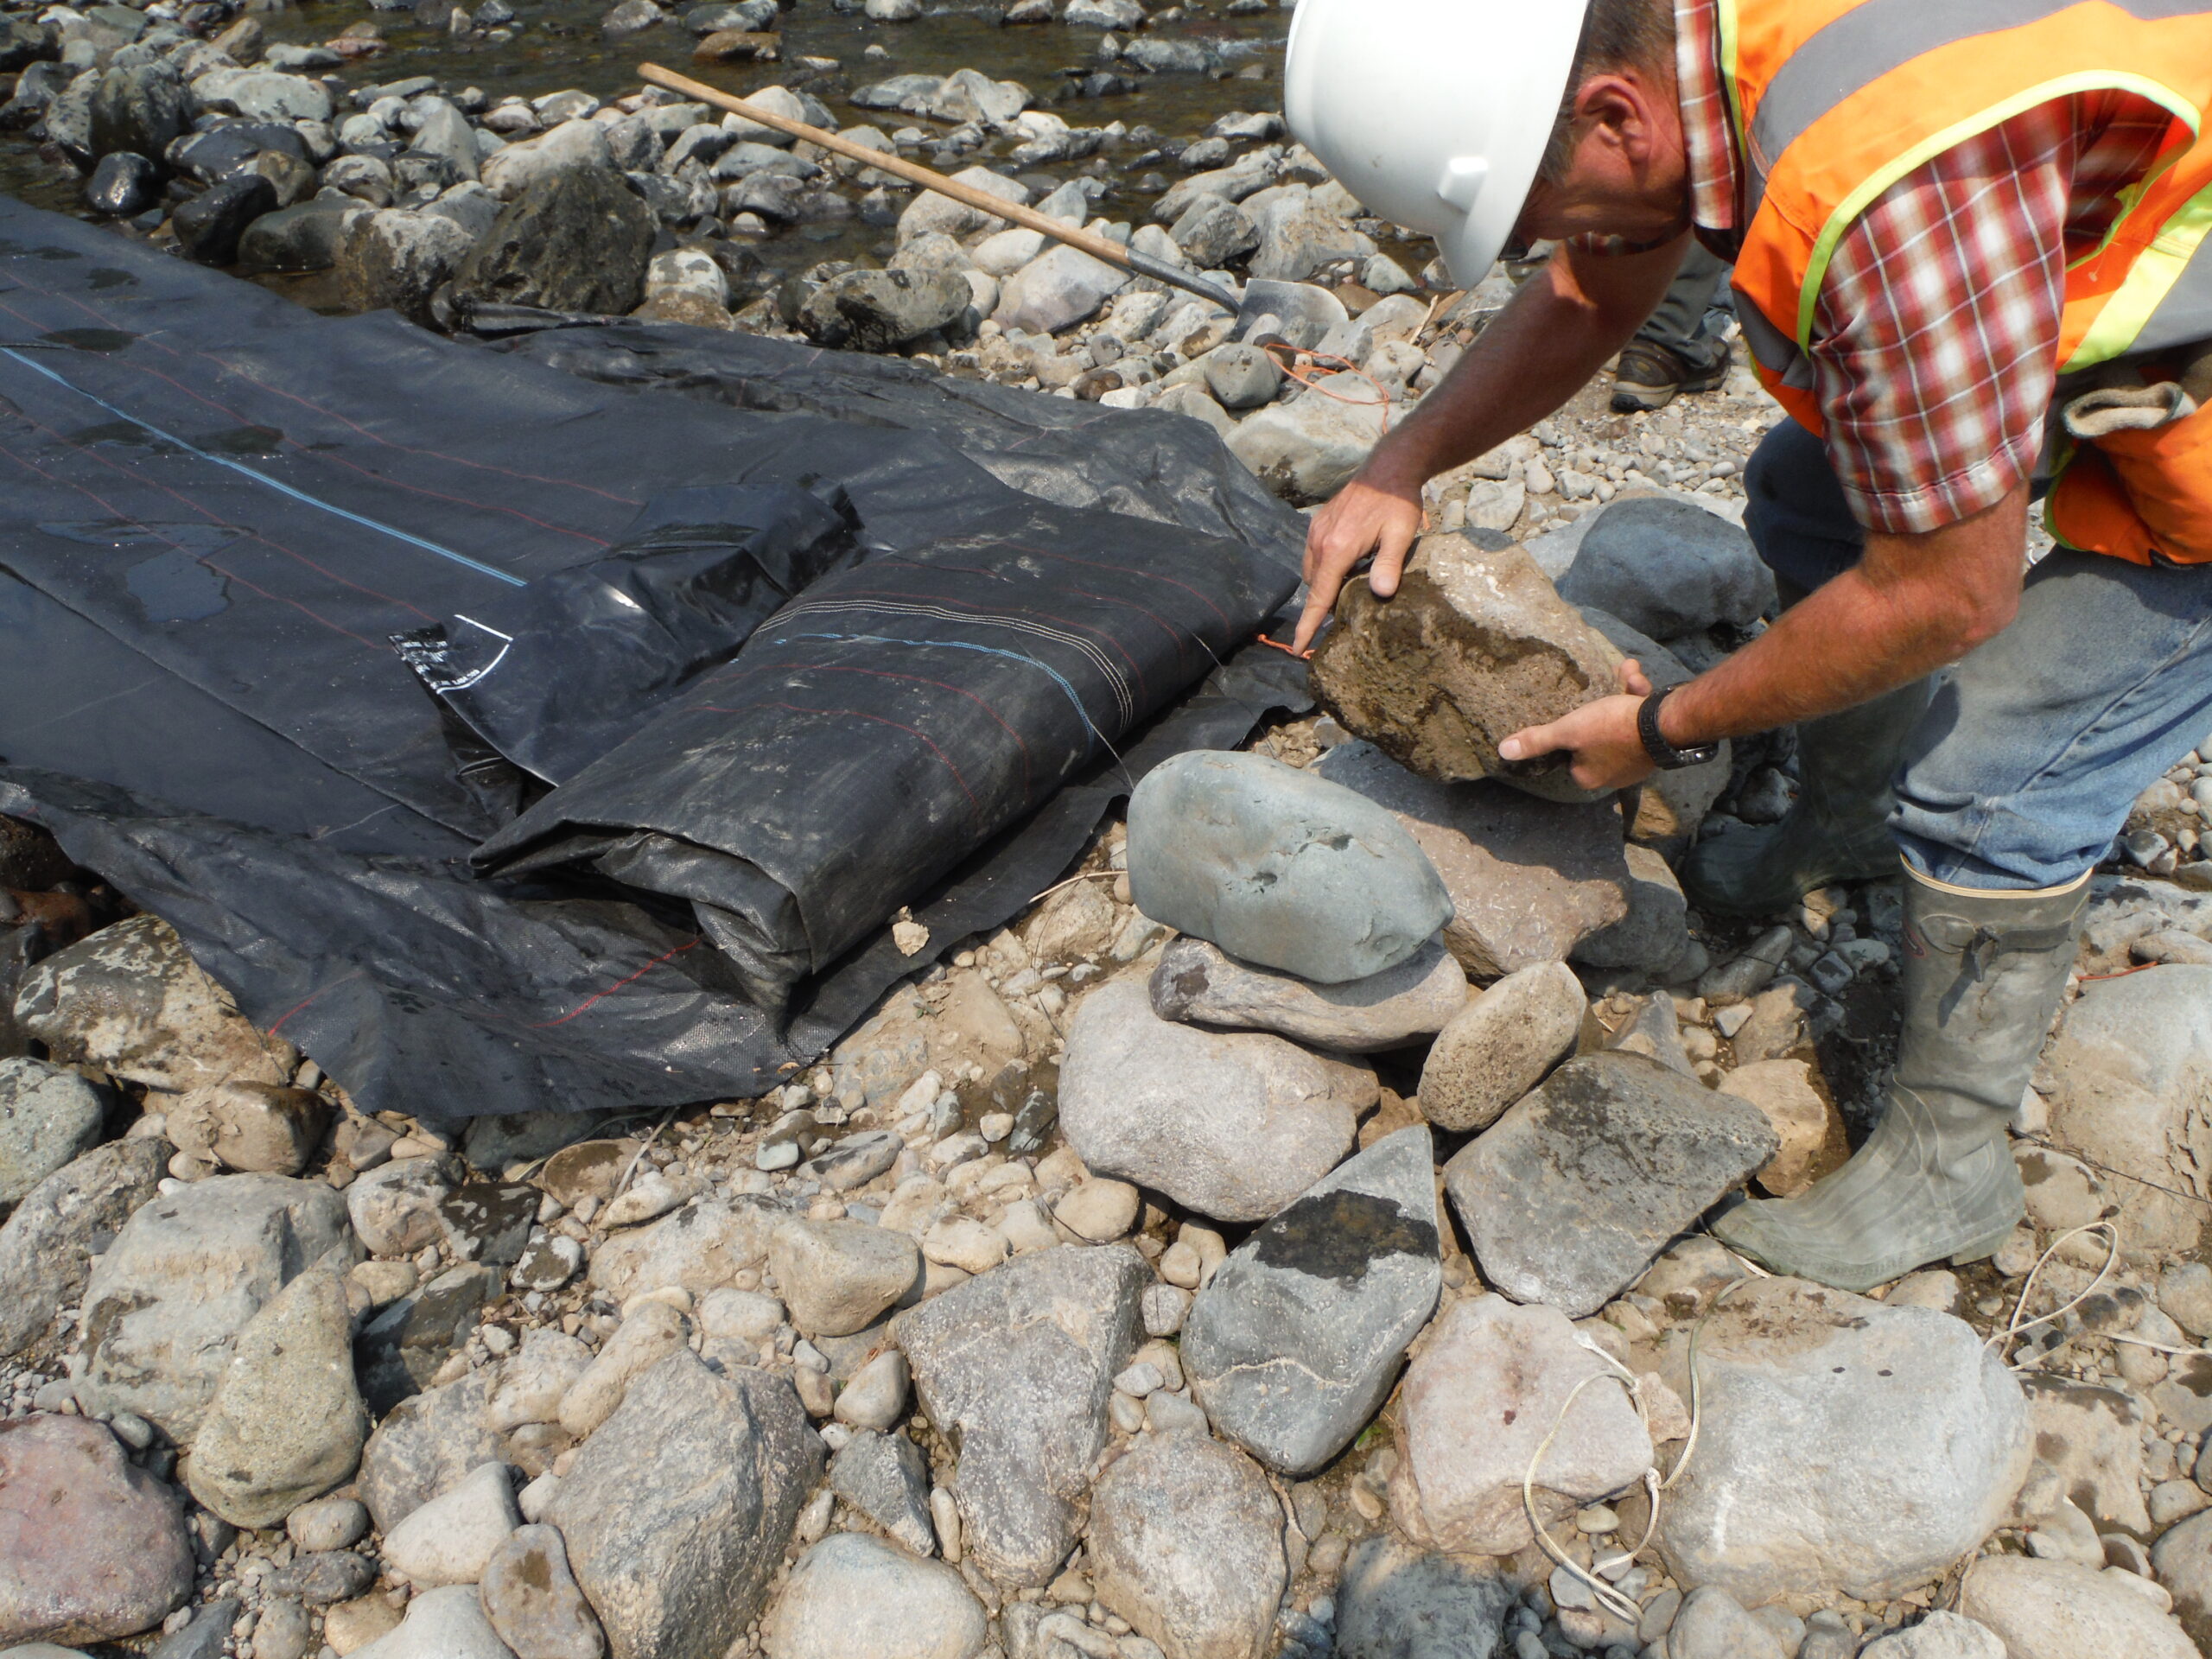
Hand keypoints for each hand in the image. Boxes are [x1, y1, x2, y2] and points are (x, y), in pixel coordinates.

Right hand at [1291, 470, 1424, 651]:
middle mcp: (1320, 541)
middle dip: (1323, 604)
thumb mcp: (1400, 535)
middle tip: (1348, 613)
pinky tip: (1348, 564)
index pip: (1319, 597)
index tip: (1296, 649)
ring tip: (1351, 587)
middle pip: (1314, 587)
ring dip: (1325, 585)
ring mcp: (1316, 531)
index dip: (1308, 626)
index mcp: (1337, 549)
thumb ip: (1389, 565)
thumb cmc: (1397, 501)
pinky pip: (1314, 556)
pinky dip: (1325, 568)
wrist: (1388, 467)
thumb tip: (1381, 594)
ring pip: (1312, 572)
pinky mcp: (1319, 523)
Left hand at [1499, 661, 1659, 790]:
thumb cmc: (1612, 729)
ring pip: (1620, 721)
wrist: (1666, 724)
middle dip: (1602, 704)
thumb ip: (1538, 740)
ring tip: (1628, 676)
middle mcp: (1611, 774)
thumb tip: (1504, 751)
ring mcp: (1635, 761)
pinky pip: (1638, 719)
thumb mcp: (1568, 730)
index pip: (1567, 753)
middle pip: (1595, 734)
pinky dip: (1637, 696)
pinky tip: (1637, 677)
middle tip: (1606, 687)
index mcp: (1587, 777)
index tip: (1574, 711)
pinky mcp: (1653, 747)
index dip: (1569, 730)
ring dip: (1623, 693)